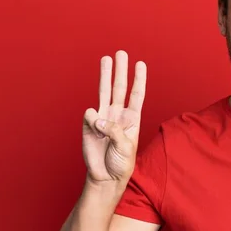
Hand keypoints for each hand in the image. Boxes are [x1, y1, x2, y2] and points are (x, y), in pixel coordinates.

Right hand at [82, 50, 146, 182]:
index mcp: (132, 119)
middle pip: (120, 88)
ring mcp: (103, 119)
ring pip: (104, 92)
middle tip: (121, 53)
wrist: (106, 177)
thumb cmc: (121, 163)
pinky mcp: (89, 126)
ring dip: (105, 76)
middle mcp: (118, 115)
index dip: (139, 79)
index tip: (140, 63)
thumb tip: (98, 117)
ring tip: (105, 59)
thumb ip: (114, 130)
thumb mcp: (125, 147)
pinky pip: (89, 115)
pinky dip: (92, 118)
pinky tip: (94, 125)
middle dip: (120, 70)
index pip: (136, 95)